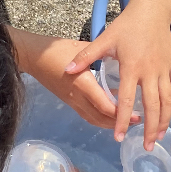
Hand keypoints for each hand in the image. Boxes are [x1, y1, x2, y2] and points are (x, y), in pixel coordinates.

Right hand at [13, 30, 131, 128]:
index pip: (105, 105)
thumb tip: (119, 54)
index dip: (121, 113)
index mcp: (82, 83)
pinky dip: (100, 119)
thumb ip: (99, 54)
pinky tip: (110, 115)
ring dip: (110, 123)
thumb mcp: (80, 48)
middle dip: (119, 122)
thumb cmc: (57, 50)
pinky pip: (87, 115)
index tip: (137, 113)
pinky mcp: (69, 102)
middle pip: (101, 117)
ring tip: (126, 121)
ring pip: (93, 119)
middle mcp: (77, 97)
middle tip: (137, 122)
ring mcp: (72, 102)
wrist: (33, 57)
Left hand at [64, 5, 170, 147]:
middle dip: (150, 129)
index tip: (119, 137)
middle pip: (153, 106)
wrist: (151, 11)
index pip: (126, 100)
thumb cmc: (126, 26)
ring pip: (168, 101)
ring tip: (159, 137)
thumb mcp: (104, 39)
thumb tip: (67, 70)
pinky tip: (170, 115)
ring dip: (164, 121)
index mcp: (131, 67)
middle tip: (147, 147)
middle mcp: (150, 72)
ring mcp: (164, 70)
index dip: (122, 120)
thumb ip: (86, 57)